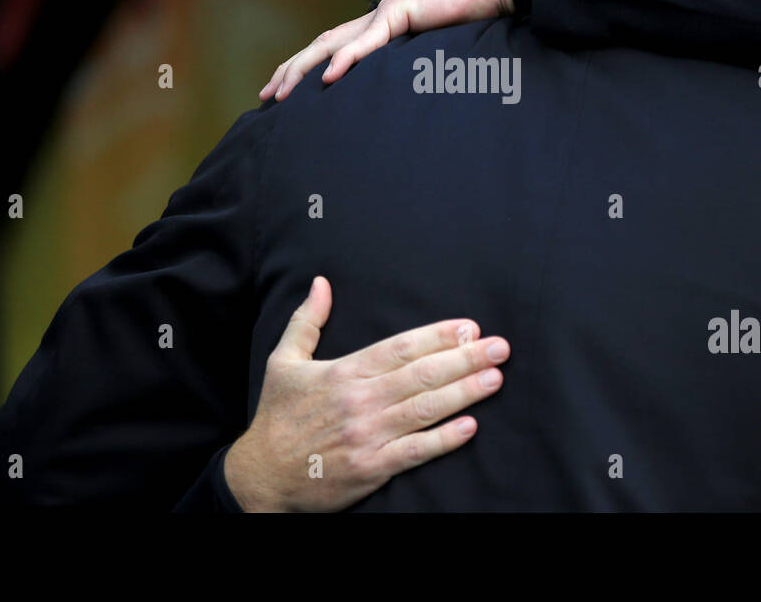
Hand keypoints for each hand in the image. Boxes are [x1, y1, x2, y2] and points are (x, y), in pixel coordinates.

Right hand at [223, 275, 510, 510]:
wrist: (261, 476)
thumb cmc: (277, 417)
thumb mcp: (283, 361)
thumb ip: (307, 321)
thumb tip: (321, 283)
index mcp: (343, 372)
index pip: (399, 348)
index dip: (437, 336)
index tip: (469, 328)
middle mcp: (359, 401)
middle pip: (420, 375)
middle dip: (464, 359)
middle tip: (499, 347)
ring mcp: (366, 436)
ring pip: (423, 410)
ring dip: (463, 393)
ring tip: (495, 379)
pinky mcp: (370, 468)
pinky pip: (414, 452)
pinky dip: (443, 440)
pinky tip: (469, 427)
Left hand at [259, 0, 515, 101]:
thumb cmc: (476, 16)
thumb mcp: (440, 52)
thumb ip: (419, 67)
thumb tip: (409, 97)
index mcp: (384, 27)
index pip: (333, 48)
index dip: (306, 67)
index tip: (286, 92)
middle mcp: (378, 18)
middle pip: (322, 44)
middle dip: (291, 70)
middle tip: (267, 96)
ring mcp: (389, 13)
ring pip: (335, 43)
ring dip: (306, 68)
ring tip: (285, 93)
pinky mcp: (405, 12)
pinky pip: (370, 41)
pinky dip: (347, 59)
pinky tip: (328, 78)